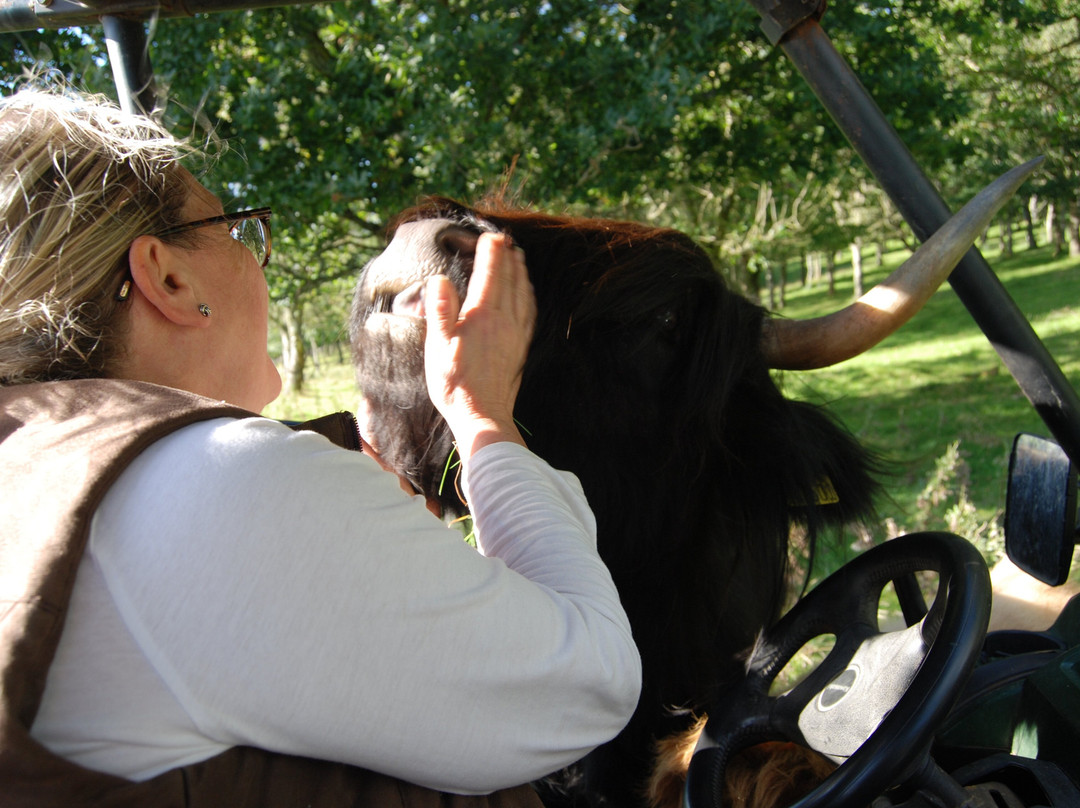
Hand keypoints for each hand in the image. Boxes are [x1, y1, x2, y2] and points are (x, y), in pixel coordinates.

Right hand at [424, 233, 535, 460]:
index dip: (491, 252)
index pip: (489, 274)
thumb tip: (439, 280)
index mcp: (481, 315)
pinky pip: (529, 313)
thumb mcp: (437, 346)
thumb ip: (439, 310)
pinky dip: (528, 296)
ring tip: (519, 258)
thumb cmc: (455, 384)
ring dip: (521, 273)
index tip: (490, 236)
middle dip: (508, 257)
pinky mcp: (520, 348)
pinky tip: (526, 295)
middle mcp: (503, 320)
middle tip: (506, 240)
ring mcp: (515, 334)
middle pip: (510, 279)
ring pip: (522, 294)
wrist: (482, 416)